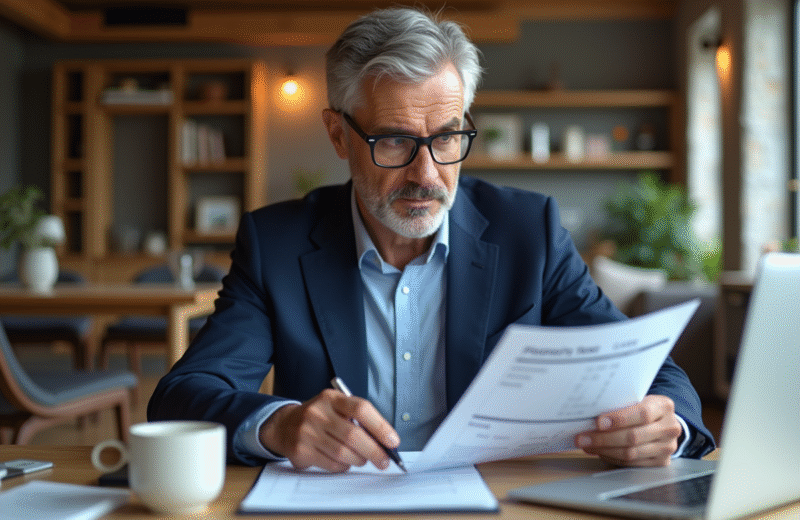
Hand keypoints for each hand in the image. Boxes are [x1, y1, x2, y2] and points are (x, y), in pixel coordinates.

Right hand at [259, 389, 399, 471]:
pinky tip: (344, 462)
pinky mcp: (300, 450)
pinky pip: (331, 464)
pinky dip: (344, 466)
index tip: (393, 441)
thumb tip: (385, 442)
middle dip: (374, 451)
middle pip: (353, 435)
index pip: (361, 408)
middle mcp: (317, 412)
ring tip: (363, 460)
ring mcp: (307, 431)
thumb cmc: (321, 418)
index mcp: (331, 398)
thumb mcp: (336, 408)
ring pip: (343, 453)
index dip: (380, 426)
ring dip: (359, 460)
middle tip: (384, 461)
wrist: (285, 425)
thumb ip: (358, 419)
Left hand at [575, 395, 682, 466]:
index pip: (642, 414)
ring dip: (604, 450)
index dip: (619, 419)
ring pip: (631, 453)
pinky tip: (600, 452)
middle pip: (634, 437)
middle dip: (604, 438)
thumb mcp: (638, 399)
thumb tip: (589, 411)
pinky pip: (632, 463)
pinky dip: (612, 457)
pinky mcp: (662, 462)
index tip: (598, 422)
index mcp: (664, 406)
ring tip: (587, 445)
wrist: (664, 422)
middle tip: (583, 437)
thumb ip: (621, 404)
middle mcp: (670, 427)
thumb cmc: (643, 408)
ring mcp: (667, 447)